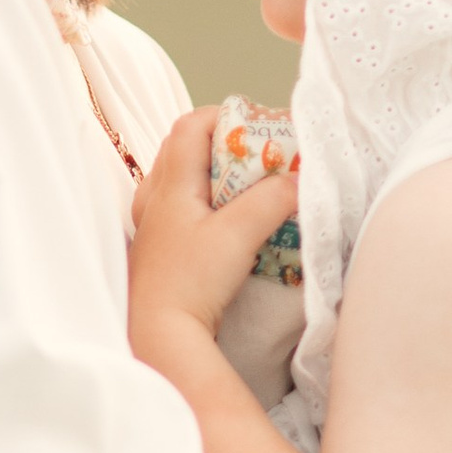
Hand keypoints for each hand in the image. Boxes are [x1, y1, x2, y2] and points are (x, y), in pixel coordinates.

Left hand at [129, 105, 298, 348]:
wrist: (160, 335)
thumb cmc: (190, 283)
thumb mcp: (237, 235)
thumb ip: (271, 201)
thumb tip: (298, 179)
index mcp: (169, 184)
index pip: (190, 125)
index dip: (225, 117)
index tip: (258, 129)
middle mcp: (154, 198)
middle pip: (185, 148)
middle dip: (224, 144)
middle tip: (258, 157)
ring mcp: (153, 224)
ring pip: (183, 179)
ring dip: (215, 175)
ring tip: (247, 189)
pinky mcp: (160, 249)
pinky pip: (182, 208)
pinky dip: (206, 203)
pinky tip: (227, 223)